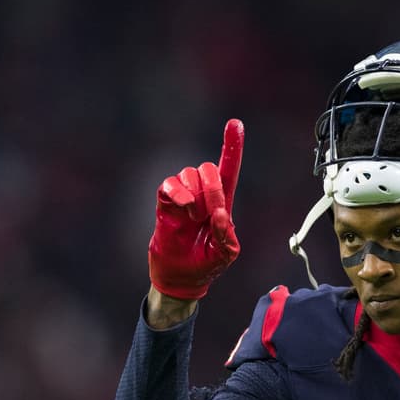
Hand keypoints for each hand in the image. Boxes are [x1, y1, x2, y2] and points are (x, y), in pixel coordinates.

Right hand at [147, 119, 243, 299]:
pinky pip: (169, 184)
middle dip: (212, 188)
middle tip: (209, 213)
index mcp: (222, 203)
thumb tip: (220, 213)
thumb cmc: (206, 264)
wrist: (181, 277)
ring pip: (189, 175)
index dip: (232, 146)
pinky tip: (183, 208)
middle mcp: (202, 194)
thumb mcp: (226, 254)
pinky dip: (177, 193)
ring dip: (195, 196)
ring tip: (194, 219)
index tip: (235, 123)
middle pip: (208, 169)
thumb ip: (227, 235)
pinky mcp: (165, 202)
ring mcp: (183, 197)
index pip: (228, 169)